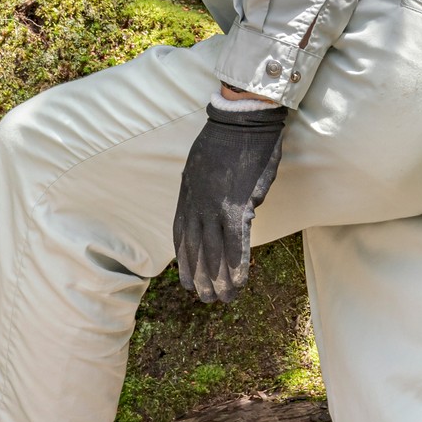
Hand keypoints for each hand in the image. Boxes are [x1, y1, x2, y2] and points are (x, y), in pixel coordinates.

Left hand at [172, 102, 286, 301]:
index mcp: (186, 195)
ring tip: (224, 298)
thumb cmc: (225, 139)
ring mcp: (216, 207)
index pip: (180, 236)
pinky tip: (240, 280)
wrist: (241, 121)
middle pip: (196, 249)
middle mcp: (197, 205)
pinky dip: (237, 263)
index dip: (184, 262)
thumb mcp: (198, 166)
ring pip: (215, 251)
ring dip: (219, 278)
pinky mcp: (238, 206)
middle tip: (205, 299)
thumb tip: (213, 210)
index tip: (186, 281)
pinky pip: (237, 242)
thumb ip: (202, 191)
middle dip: (200, 278)